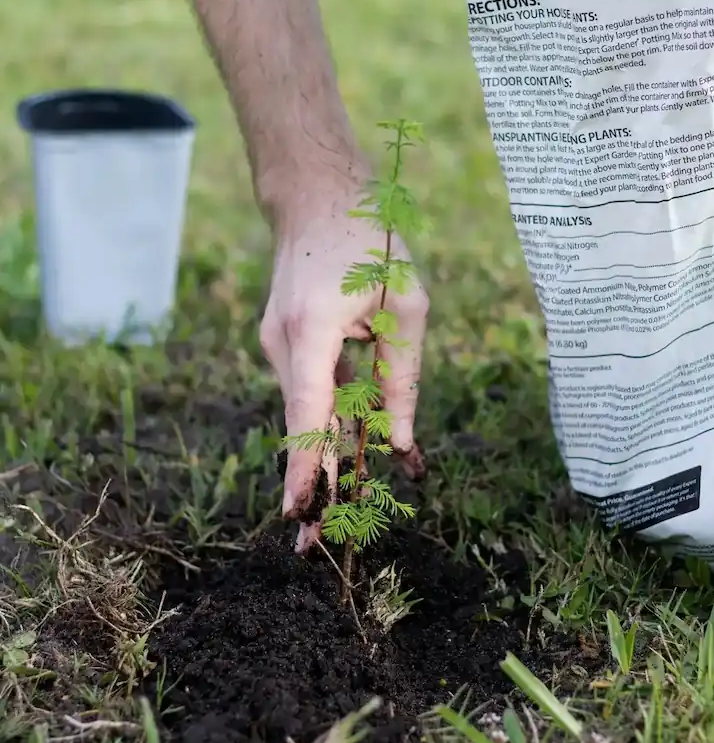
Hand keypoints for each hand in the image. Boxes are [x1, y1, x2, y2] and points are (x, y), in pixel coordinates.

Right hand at [260, 183, 428, 552]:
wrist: (318, 198)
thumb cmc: (370, 242)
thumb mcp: (407, 307)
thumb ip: (403, 378)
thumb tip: (399, 442)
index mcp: (313, 333)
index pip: (306, 413)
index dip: (303, 467)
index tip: (297, 514)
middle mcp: (283, 346)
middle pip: (302, 426)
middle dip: (310, 484)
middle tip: (312, 544)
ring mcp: (277, 345)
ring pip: (308, 412)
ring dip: (326, 456)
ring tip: (338, 511)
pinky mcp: (285, 345)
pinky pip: (309, 391)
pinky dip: (328, 422)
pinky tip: (346, 452)